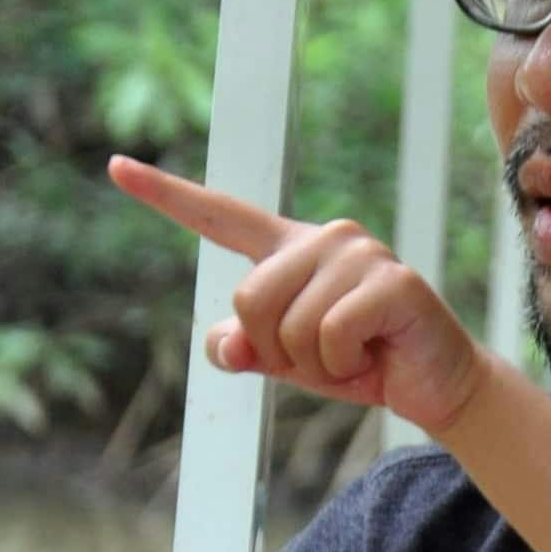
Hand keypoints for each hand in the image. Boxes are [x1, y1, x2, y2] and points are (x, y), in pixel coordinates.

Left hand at [109, 157, 485, 442]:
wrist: (434, 386)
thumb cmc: (358, 363)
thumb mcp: (287, 361)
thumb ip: (247, 348)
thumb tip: (225, 343)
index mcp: (290, 248)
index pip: (221, 216)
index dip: (166, 194)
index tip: (115, 165)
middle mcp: (323, 237)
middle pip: (248, 299)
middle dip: (277, 350)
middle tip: (325, 358)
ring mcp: (359, 253)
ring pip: (288, 325)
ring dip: (316, 365)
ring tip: (355, 355)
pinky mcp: (391, 280)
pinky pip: (328, 336)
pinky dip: (343, 366)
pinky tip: (375, 355)